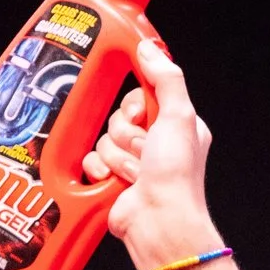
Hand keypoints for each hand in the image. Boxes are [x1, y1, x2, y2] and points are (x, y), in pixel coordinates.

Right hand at [85, 39, 221, 269]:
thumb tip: (149, 48)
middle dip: (126, 134)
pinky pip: (91, 160)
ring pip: (103, 138)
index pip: (140, 94)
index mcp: (174, 124)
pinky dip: (101, 171)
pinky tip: (116, 182)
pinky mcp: (112, 179)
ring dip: (117, 156)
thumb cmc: (176, 177)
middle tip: (143, 151)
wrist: (158, 221)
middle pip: (118, 116)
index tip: (140, 115)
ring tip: (135, 172)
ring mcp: (132, 162)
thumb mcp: (179, 117)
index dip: (134, 104)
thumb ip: (166, 79)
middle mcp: (155, 142)